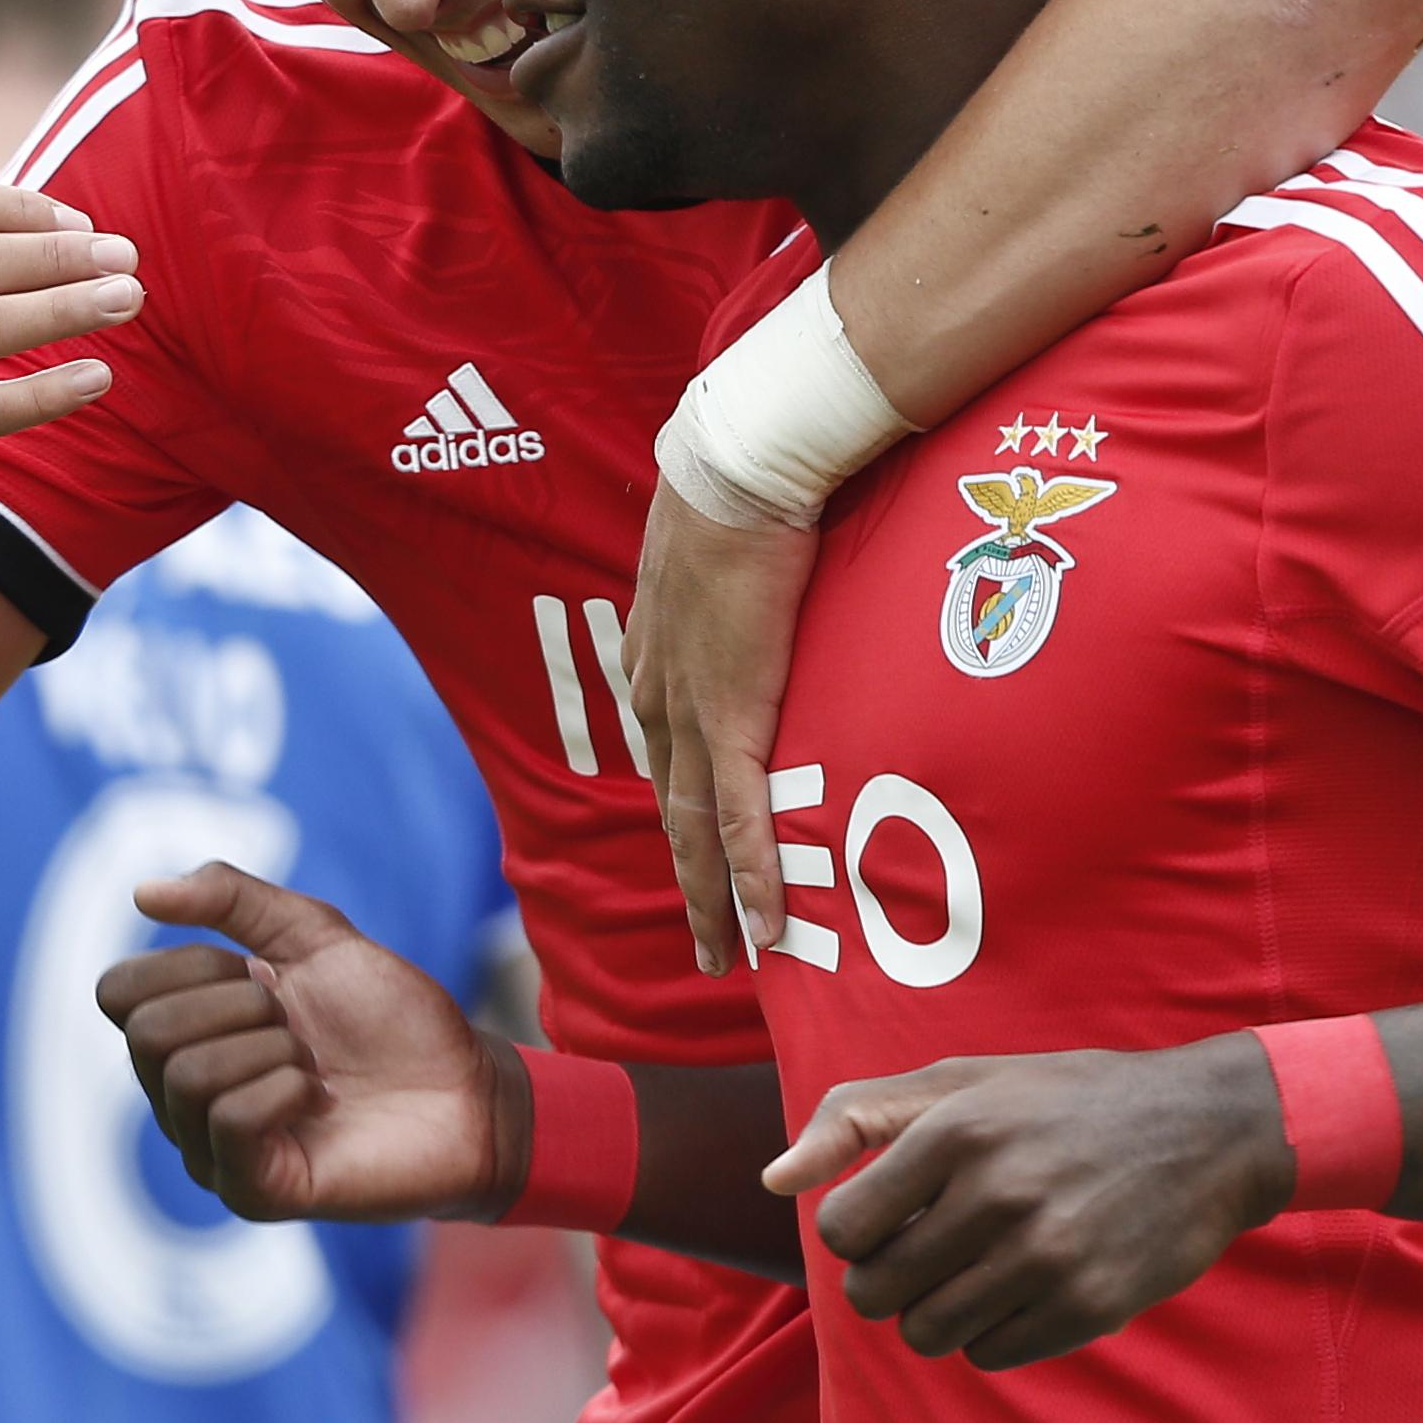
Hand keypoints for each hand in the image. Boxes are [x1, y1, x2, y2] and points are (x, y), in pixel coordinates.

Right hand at [95, 862, 524, 1223]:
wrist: (468, 1088)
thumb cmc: (393, 1018)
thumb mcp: (314, 933)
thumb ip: (232, 899)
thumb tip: (141, 891)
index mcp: (190, 1033)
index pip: (118, 991)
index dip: (191, 965)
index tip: (266, 973)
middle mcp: (185, 1097)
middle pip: (145, 1033)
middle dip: (237, 1004)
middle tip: (296, 1022)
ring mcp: (213, 1150)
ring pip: (185, 1076)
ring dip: (270, 1047)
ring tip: (315, 1063)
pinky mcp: (252, 1192)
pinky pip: (230, 1122)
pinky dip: (282, 1088)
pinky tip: (319, 1095)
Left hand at [628, 483, 817, 975]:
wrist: (741, 464)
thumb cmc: (742, 490)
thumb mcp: (723, 553)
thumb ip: (736, 591)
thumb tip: (767, 585)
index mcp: (655, 660)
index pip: (666, 759)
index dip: (682, 817)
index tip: (696, 861)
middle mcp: (661, 697)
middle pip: (675, 812)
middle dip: (691, 884)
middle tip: (707, 948)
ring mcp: (693, 711)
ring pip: (699, 829)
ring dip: (715, 900)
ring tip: (728, 957)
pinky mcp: (734, 713)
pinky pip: (743, 814)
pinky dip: (752, 873)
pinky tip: (762, 921)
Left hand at [762, 1037, 1292, 1369]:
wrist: (1204, 1131)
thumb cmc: (1066, 1100)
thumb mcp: (963, 1080)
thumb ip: (857, 1115)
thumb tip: (774, 1178)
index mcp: (957, 1129)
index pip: (842, 1229)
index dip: (854, 1234)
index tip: (888, 1219)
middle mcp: (999, 1193)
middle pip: (877, 1294)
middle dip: (887, 1282)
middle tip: (925, 1254)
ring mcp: (1046, 1256)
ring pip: (928, 1334)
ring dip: (936, 1313)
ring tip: (972, 1272)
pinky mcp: (1088, 1306)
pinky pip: (991, 1355)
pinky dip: (991, 1333)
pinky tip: (1019, 1289)